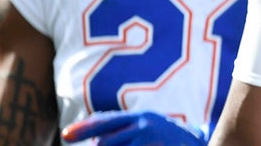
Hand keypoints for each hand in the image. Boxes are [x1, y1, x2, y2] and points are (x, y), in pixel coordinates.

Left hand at [61, 110, 207, 145]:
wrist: (196, 144)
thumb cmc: (164, 137)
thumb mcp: (145, 125)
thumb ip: (120, 128)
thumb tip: (90, 137)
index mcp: (139, 117)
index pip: (104, 121)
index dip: (83, 128)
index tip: (65, 135)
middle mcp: (144, 126)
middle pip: (104, 143)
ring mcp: (150, 141)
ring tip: (136, 145)